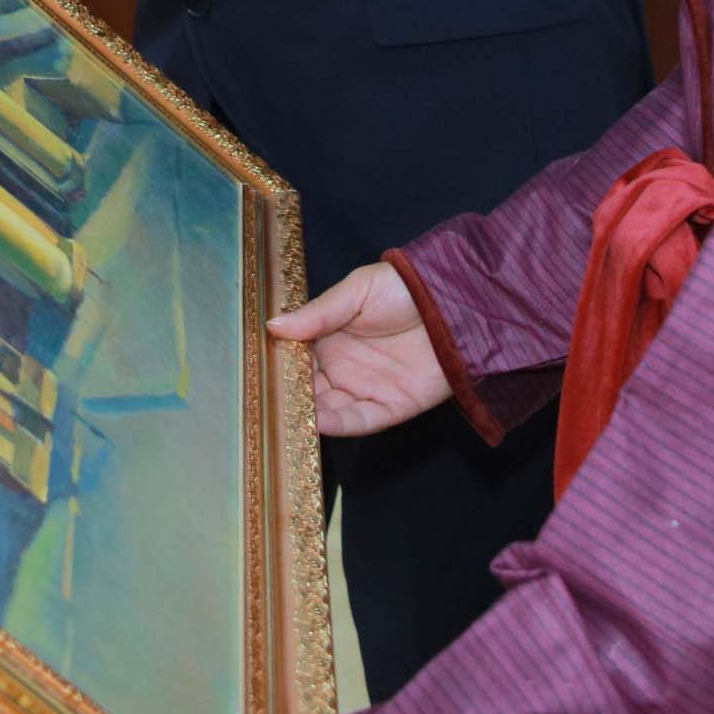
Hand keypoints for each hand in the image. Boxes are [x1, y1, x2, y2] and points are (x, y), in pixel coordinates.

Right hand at [266, 263, 449, 436]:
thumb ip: (318, 313)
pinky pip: (359, 421)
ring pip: (329, 410)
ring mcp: (366, 389)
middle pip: (309, 389)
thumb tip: (273, 326)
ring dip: (308, 414)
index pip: (297, 360)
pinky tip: (317, 421)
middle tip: (264, 401)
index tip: (256, 373)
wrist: (456, 303)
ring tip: (286, 415)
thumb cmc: (404, 288)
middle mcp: (344, 367)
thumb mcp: (357, 291)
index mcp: (330, 337)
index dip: (279, 367)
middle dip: (289, 396)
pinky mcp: (391, 407)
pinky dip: (338, 425)